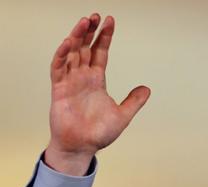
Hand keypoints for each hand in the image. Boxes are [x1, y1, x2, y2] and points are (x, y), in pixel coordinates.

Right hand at [45, 14, 149, 174]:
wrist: (82, 147)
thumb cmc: (99, 133)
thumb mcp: (123, 115)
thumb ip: (134, 101)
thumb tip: (147, 88)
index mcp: (97, 80)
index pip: (100, 52)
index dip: (105, 37)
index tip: (110, 21)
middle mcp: (82, 77)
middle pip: (85, 47)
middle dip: (89, 31)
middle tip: (95, 15)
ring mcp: (70, 82)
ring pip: (71, 53)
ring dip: (76, 37)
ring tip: (84, 22)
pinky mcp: (59, 90)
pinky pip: (58, 68)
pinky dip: (62, 55)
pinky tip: (68, 43)